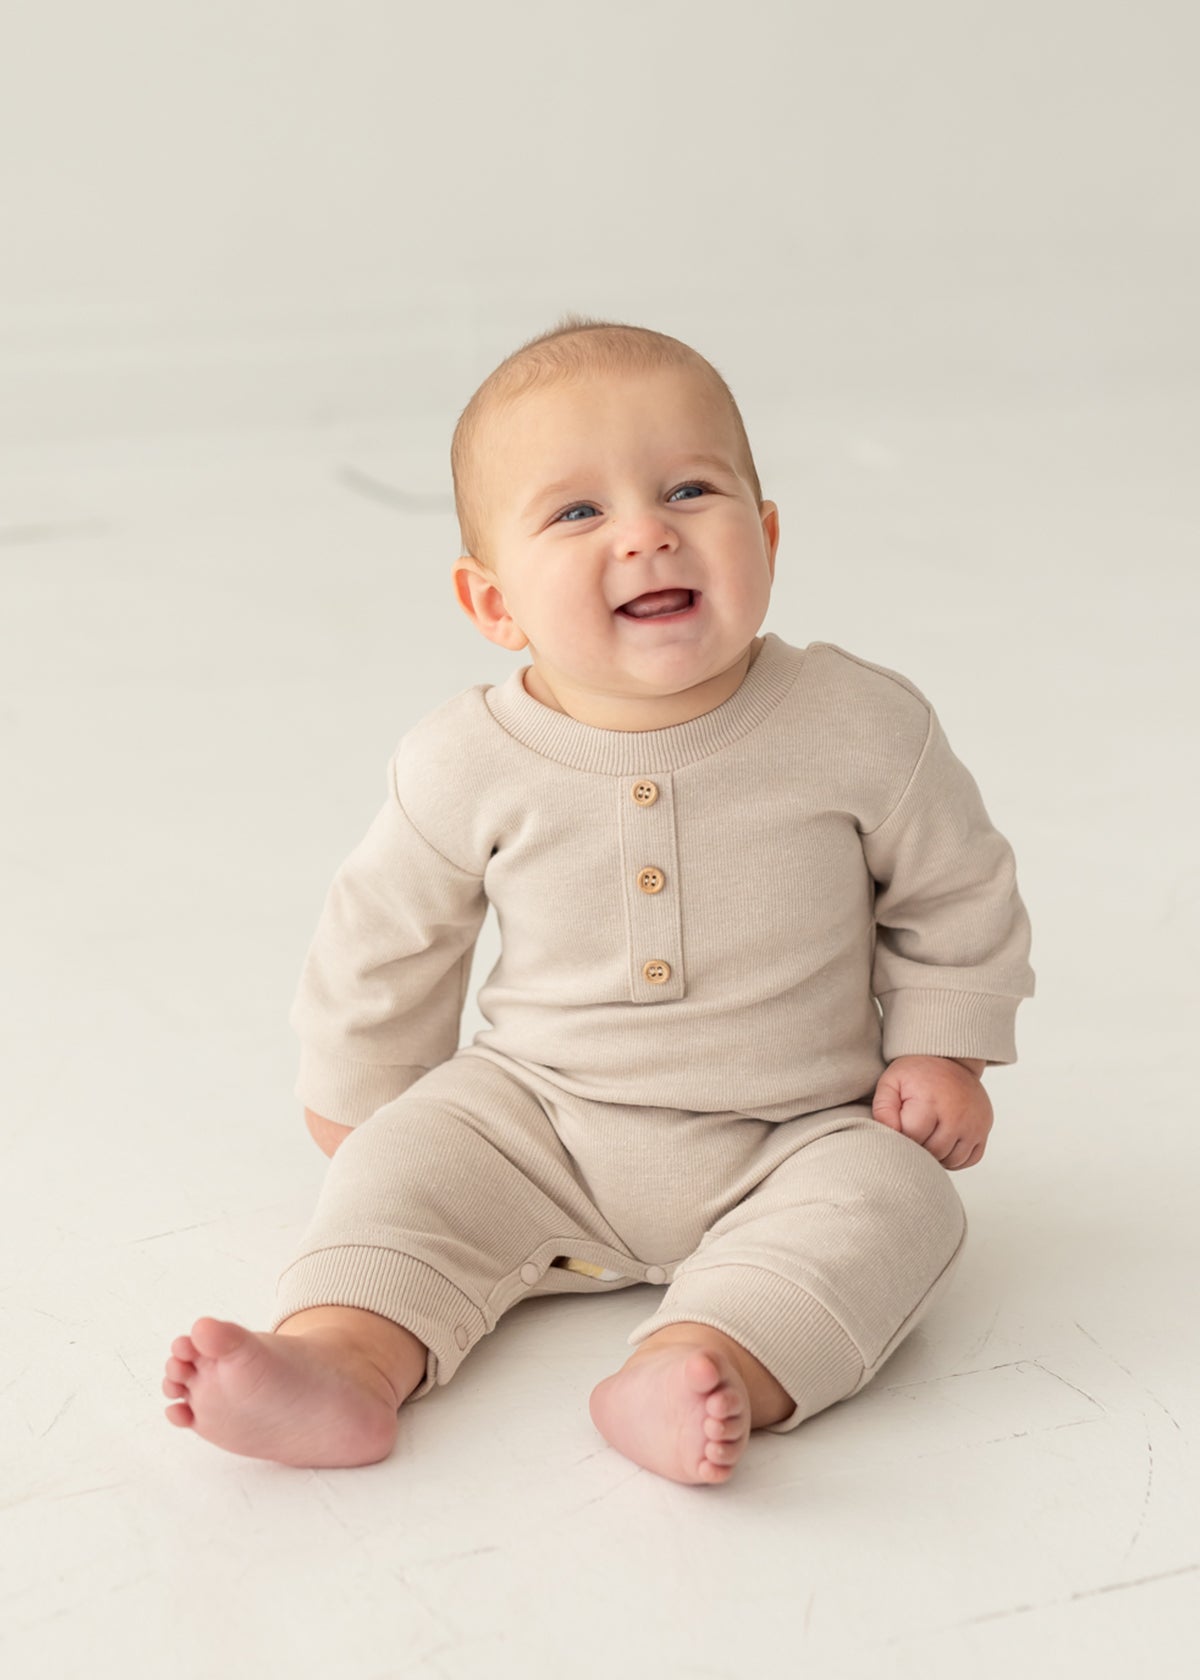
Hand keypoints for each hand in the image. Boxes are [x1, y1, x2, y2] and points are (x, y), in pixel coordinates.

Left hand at [871, 1055, 992, 1170]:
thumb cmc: (917, 1073)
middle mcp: (957, 1115)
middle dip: (918, 1148)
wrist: (950, 1058)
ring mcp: (974, 1123)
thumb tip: (889, 1133)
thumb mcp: (891, 1082)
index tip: (899, 1126)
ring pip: (952, 1160)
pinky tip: (944, 1144)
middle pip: (933, 1152)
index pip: (913, 1139)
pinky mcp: (984, 1128)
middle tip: (912, 1132)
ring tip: (926, 1137)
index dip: (902, 1137)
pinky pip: (970, 1159)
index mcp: (931, 1102)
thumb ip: (883, 1110)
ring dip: (937, 1156)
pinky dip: (956, 1159)